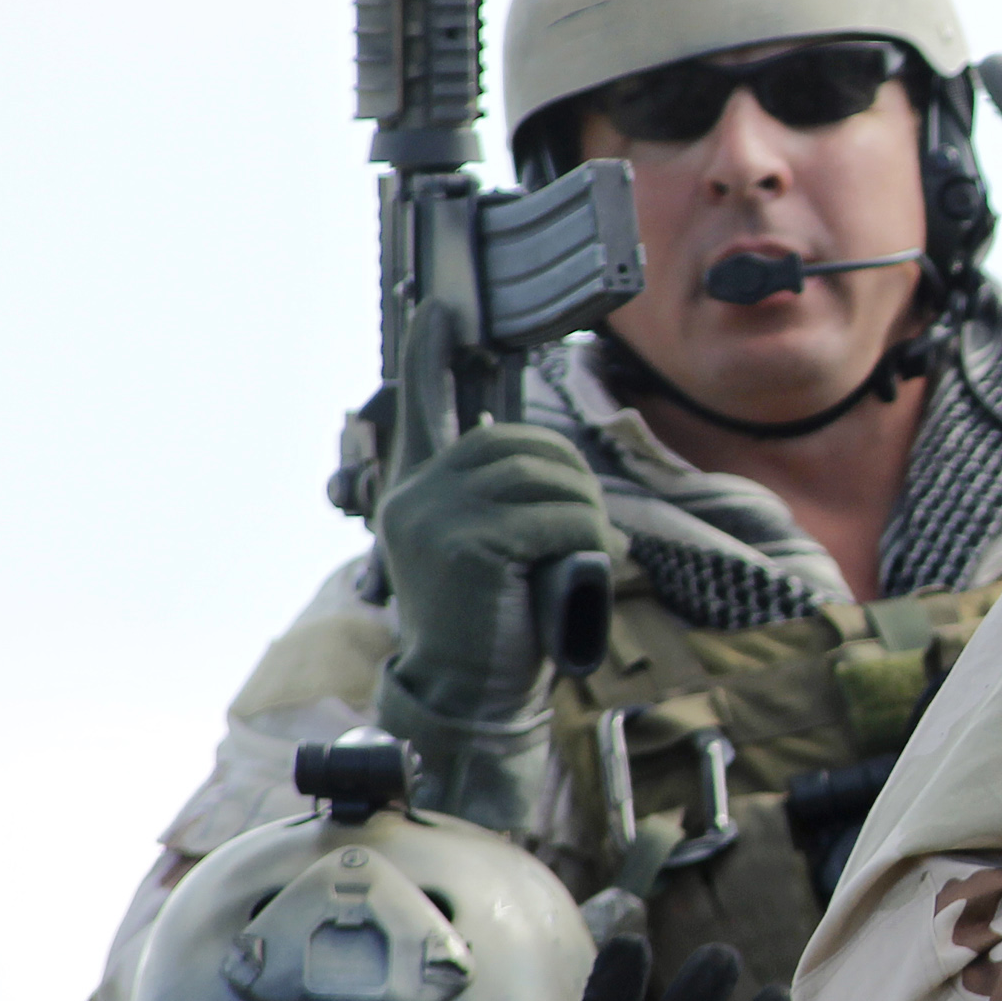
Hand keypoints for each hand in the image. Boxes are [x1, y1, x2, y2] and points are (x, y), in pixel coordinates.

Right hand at [371, 315, 616, 824]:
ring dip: (584, 513)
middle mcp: (415, 495)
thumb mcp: (484, 552)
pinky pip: (558, 518)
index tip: (438, 305)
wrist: (466, 695)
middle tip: (585, 525)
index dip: (430, 352)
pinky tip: (576, 575)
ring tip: (580, 555)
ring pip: (544, 478)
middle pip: (515, 443)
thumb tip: (534, 460)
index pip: (422, 407)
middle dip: (568, 476)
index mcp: (415, 492)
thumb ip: (490, 503)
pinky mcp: (468, 543)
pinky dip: (586, 543)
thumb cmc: (490, 626)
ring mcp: (436, 516)